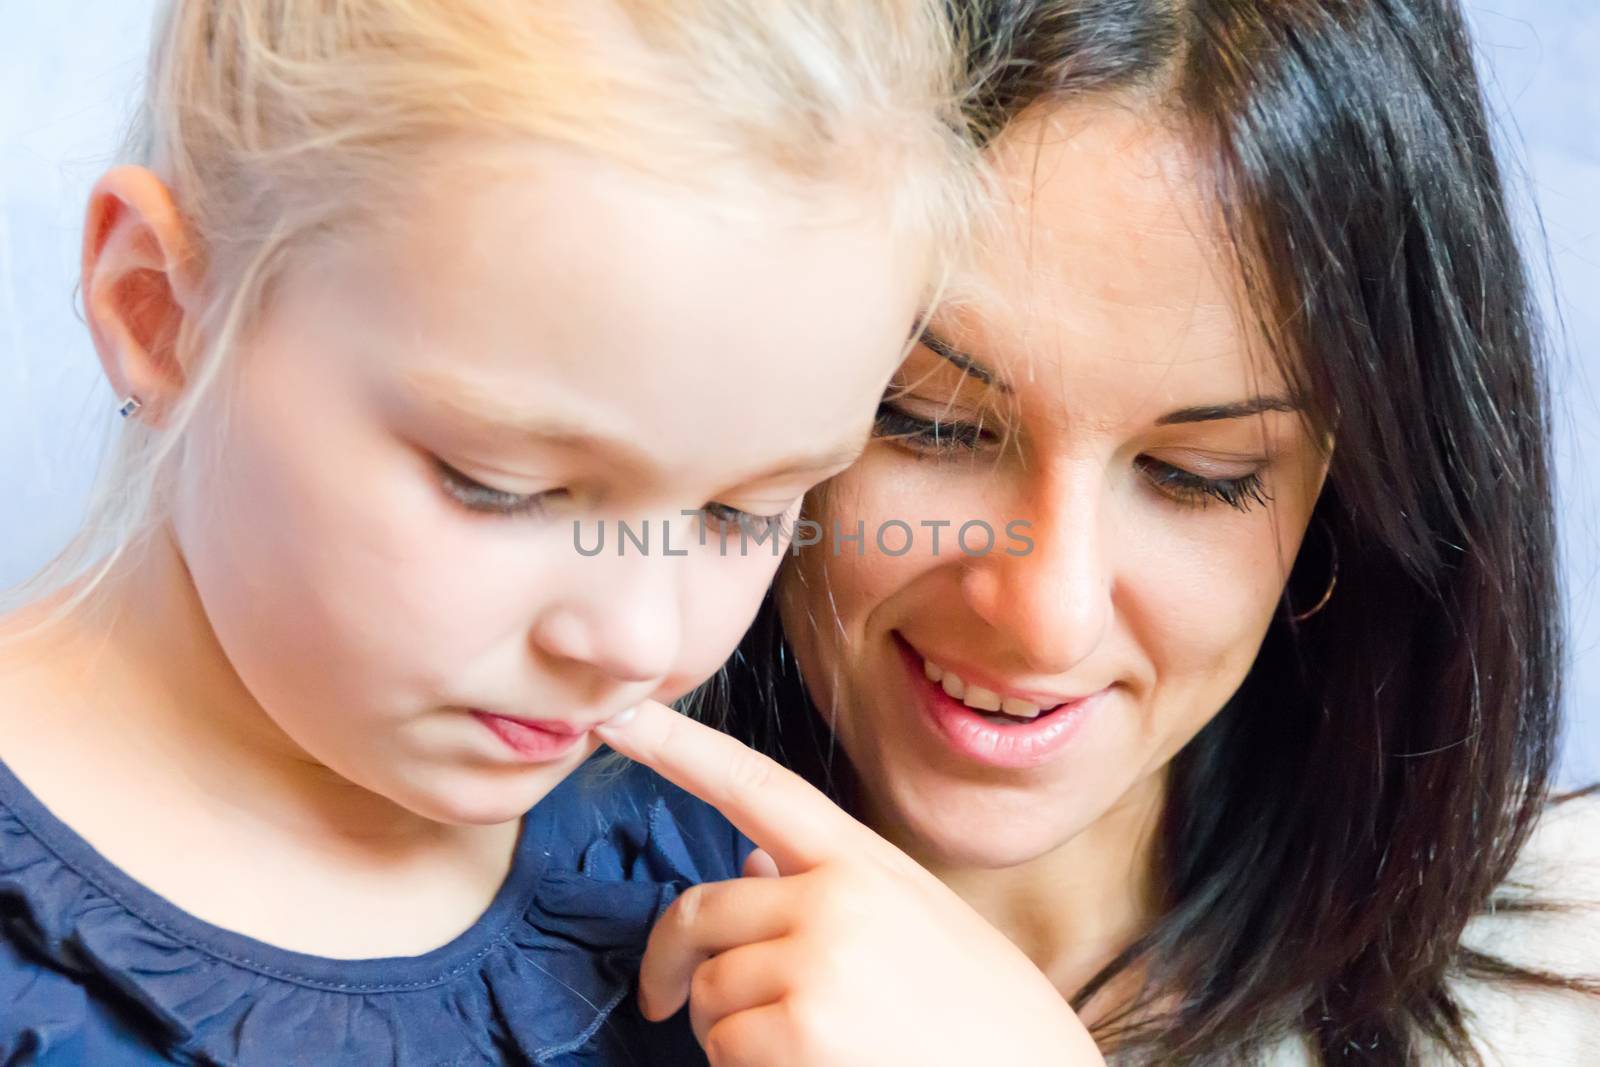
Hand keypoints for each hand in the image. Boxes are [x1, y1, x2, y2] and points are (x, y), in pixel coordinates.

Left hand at [595, 700, 1105, 1066]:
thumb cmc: (978, 1015)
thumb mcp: (911, 925)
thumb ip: (827, 891)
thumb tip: (744, 869)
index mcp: (863, 859)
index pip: (754, 785)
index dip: (678, 746)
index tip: (616, 717)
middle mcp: (835, 895)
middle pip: (698, 910)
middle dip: (673, 965)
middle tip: (666, 1002)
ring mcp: (818, 957)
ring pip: (709, 991)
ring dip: (727, 1031)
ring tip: (805, 1046)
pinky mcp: (802, 1027)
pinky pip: (723, 1049)